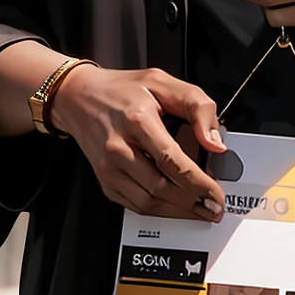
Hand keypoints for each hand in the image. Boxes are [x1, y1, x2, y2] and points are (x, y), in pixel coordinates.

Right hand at [50, 64, 225, 221]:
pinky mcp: (104, 179)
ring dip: (177, 211)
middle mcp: (119, 148)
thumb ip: (197, 107)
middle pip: (160, 188)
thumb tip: (215, 143)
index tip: (216, 194)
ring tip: (200, 209)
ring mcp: (108, 168)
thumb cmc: (121, 89)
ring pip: (146, 203)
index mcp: (138, 121)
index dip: (198, 183)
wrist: (77, 96)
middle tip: (214, 207)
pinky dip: (157, 210)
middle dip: (192, 203)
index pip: (172, 162)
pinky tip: (174, 206)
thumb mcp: (164, 82)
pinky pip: (133, 205)